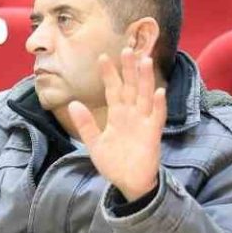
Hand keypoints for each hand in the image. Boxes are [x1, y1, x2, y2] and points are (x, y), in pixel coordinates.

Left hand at [68, 48, 165, 202]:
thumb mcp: (95, 144)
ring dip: (145, 80)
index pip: (113, 90)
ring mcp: (143, 122)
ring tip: (144, 61)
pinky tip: (159, 92)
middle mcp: (131, 115)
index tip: (103, 57)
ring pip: (145, 96)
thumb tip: (72, 104)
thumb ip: (85, 125)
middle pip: (130, 87)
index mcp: (117, 116)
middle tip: (127, 49)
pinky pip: (157, 117)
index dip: (109, 74)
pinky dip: (158, 105)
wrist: (128, 184)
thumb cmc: (114, 163)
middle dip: (129, 69)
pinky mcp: (152, 134)